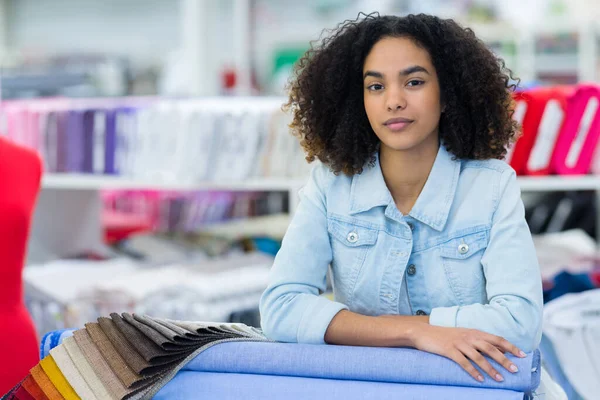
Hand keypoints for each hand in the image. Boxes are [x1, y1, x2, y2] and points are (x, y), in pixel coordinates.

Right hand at [410, 325, 525, 381]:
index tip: (522, 355)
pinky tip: (479, 379)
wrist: (423, 332)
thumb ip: (478, 341)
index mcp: (474, 332)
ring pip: (478, 356)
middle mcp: (468, 336)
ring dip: (490, 368)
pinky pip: (463, 362)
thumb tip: (497, 351)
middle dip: (504, 360)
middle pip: (490, 348)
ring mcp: (458, 343)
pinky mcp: (449, 350)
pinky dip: (473, 371)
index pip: (496, 338)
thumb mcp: (463, 335)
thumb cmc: (444, 335)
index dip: (510, 346)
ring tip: (499, 379)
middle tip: (515, 370)